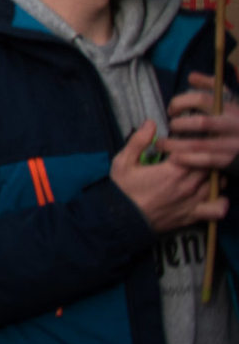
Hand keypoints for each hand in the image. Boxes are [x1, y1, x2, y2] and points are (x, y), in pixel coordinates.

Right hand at [109, 121, 223, 232]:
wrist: (122, 220)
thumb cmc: (122, 189)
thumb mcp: (123, 161)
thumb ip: (138, 141)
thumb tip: (151, 122)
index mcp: (172, 171)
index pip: (196, 151)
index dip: (195, 143)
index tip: (189, 138)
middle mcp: (187, 186)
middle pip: (209, 166)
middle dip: (207, 157)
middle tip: (201, 151)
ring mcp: (192, 202)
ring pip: (216, 184)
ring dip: (215, 175)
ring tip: (207, 169)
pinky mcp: (193, 216)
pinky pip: (217, 209)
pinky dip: (221, 201)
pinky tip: (216, 194)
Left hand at [165, 73, 238, 170]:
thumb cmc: (237, 119)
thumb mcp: (229, 100)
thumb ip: (211, 86)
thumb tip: (192, 77)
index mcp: (229, 108)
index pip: (202, 99)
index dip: (181, 102)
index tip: (171, 110)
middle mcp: (231, 125)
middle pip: (201, 122)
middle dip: (179, 125)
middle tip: (168, 128)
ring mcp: (231, 144)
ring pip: (199, 144)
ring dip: (176, 145)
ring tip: (160, 144)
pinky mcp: (229, 160)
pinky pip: (206, 161)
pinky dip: (188, 159)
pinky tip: (175, 158)